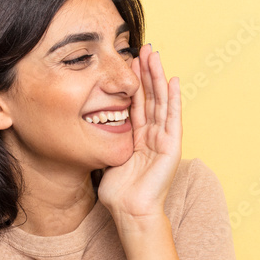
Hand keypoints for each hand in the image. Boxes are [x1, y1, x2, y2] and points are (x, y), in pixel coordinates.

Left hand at [98, 44, 181, 219]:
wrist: (130, 211)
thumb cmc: (118, 192)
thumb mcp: (106, 157)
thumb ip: (104, 140)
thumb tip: (86, 124)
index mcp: (138, 137)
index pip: (136, 102)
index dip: (133, 81)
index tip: (128, 59)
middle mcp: (152, 135)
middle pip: (151, 96)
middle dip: (148, 72)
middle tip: (144, 47)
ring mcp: (164, 140)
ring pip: (161, 101)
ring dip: (159, 78)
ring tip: (156, 55)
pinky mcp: (171, 146)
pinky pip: (173, 118)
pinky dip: (174, 99)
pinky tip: (174, 81)